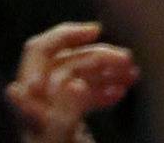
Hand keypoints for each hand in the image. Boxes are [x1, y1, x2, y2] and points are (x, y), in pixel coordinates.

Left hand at [6, 22, 137, 142]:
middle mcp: (38, 104)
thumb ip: (64, 117)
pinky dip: (102, 91)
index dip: (64, 36)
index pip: (39, 53)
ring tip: (132, 73)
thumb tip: (74, 83)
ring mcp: (51, 115)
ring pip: (77, 78)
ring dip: (105, 72)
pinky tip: (122, 91)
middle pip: (64, 63)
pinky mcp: (65, 128)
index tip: (96, 31)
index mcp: (31, 104)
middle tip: (127, 59)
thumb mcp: (62, 142)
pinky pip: (83, 98)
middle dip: (96, 57)